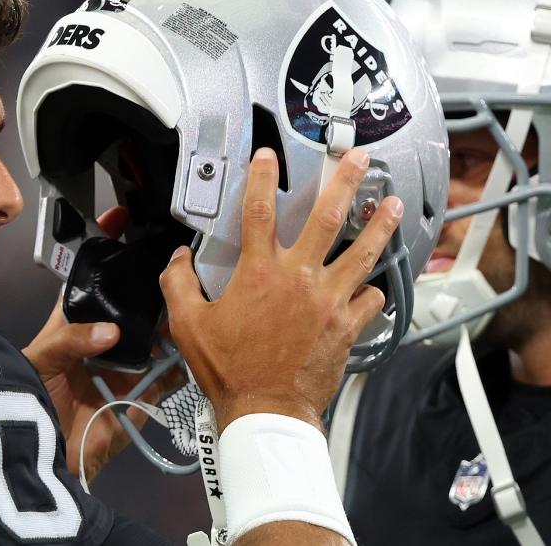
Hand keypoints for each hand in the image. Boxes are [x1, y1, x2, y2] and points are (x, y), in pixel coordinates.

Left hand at [24, 208, 183, 481]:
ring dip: (170, 325)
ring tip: (193, 299)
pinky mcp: (138, 399)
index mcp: (70, 325)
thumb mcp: (40, 360)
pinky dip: (182, 367)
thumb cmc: (26, 399)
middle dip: (150, 291)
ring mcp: (121, 369)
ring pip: (153, 339)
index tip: (124, 223)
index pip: (89, 281)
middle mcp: (99, 343)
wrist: (34, 457)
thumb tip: (110, 332)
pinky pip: (167, 380)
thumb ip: (71, 341)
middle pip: (130, 309)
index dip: (105, 253)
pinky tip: (198, 346)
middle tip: (176, 265)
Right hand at [159, 147, 401, 431]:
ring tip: (391, 203)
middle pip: (328, 216)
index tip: (268, 157)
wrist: (266, 409)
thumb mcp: (188, 325)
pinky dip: (373, 289)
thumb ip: (178, 285)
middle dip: (345, 181)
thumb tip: (177, 260)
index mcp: (258, 272)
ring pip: (363, 252)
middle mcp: (299, 278)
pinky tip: (375, 283)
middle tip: (358, 159)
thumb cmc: (229, 370)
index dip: (262, 177)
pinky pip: (370, 298)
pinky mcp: (348, 325)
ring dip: (379, 224)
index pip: (259, 210)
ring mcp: (329, 300)